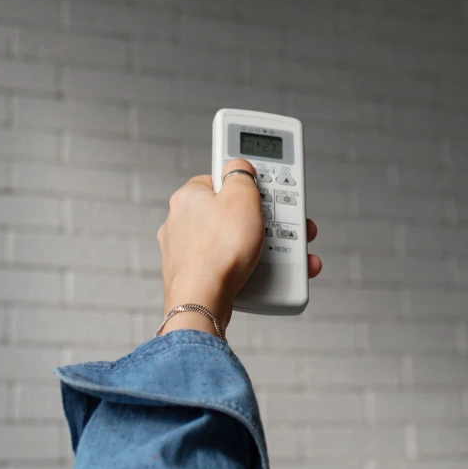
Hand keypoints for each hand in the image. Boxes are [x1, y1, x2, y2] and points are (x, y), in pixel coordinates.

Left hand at [157, 159, 321, 335]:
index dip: (246, 184)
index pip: (221, 179)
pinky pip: (228, 266)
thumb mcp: (241, 196)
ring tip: (286, 254)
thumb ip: (242, 174)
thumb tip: (238, 166)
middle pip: (230, 213)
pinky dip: (249, 269)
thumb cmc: (219, 251)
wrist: (203, 301)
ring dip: (262, 246)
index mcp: (188, 197)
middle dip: (263, 220)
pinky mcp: (196, 277)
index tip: (263, 190)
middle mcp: (181, 223)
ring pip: (232, 242)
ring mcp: (186, 252)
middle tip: (285, 225)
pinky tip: (267, 275)